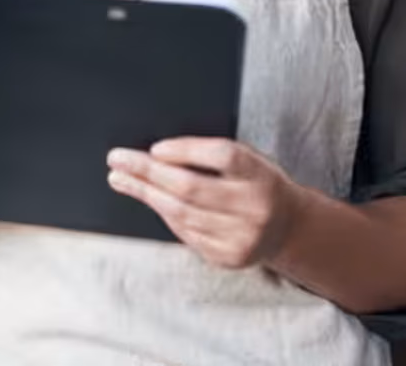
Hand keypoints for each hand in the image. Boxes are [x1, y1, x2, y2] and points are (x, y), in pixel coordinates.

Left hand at [106, 138, 310, 270]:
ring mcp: (242, 237)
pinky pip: (186, 233)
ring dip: (146, 194)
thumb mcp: (248, 160)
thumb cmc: (256, 183)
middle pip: (192, 188)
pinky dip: (164, 214)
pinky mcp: (229, 257)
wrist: (287, 227)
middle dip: (148, 172)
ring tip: (120, 178)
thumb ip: (211, 155)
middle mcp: (255, 207)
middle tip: (118, 159)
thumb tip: (156, 153)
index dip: (186, 150)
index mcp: (261, 174)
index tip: (154, 149)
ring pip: (183, 214)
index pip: (223, 156)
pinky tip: (149, 199)